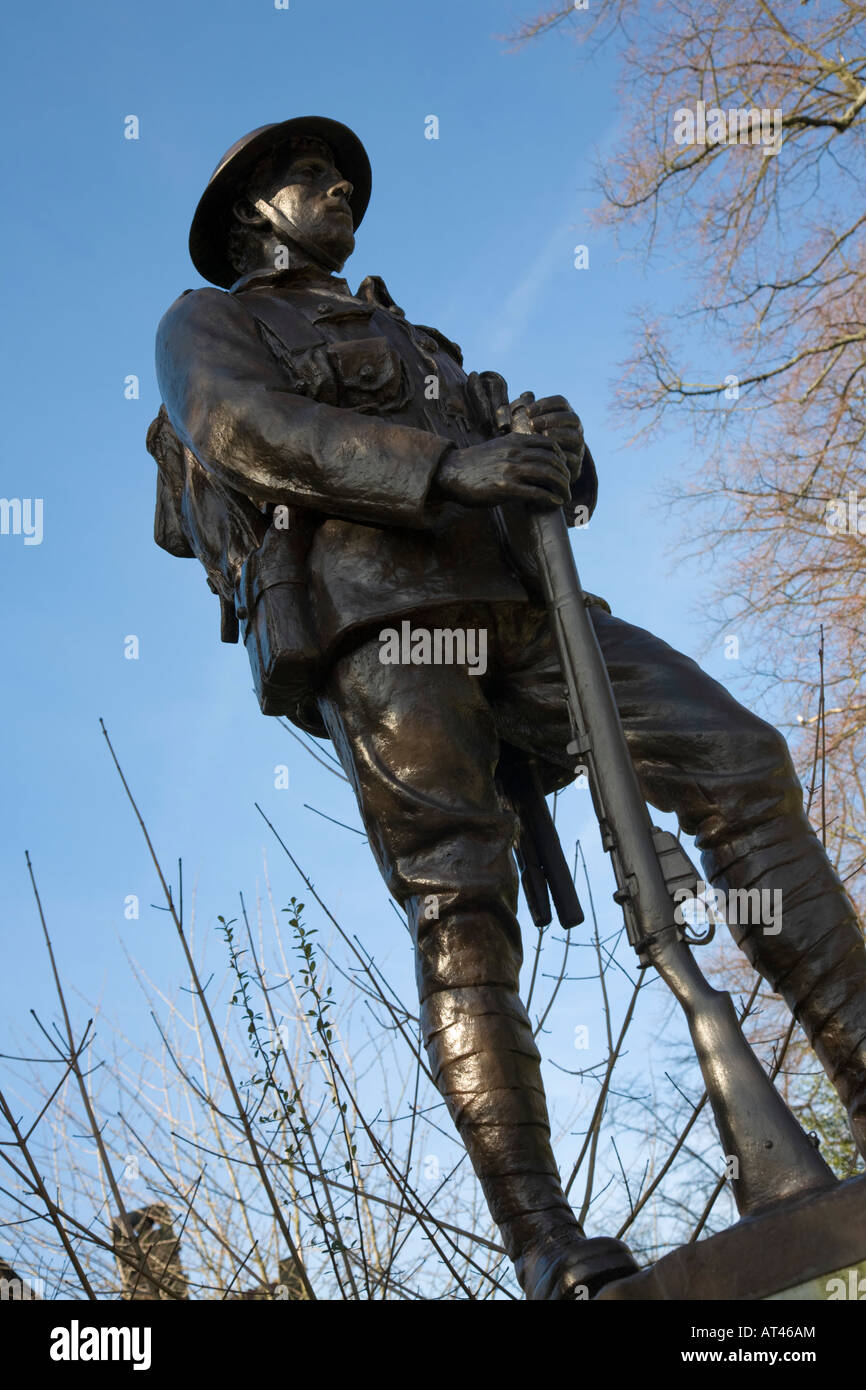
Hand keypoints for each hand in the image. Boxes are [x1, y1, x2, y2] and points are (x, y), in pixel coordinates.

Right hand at [433, 435, 571, 509]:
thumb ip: (517, 448)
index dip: (562, 456)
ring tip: (566, 496)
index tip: (565, 468)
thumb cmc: (475, 464)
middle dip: (565, 474)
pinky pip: (535, 492)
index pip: (550, 443)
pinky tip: (556, 502)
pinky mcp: (504, 488)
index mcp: (515, 440)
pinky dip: (550, 497)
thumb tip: (536, 458)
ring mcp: (510, 470)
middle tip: (569, 485)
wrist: (451, 473)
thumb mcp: (498, 447)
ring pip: (547, 475)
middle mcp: (515, 452)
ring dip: (562, 487)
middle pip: (552, 460)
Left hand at [521, 395, 584, 479]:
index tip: (528, 411)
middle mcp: (575, 428)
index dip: (546, 404)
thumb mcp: (528, 427)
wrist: (545, 469)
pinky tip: (548, 454)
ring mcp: (578, 446)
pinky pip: (574, 458)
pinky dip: (563, 455)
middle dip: (553, 418)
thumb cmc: (534, 442)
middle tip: (533, 423)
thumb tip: (523, 395)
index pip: (561, 402)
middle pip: (572, 418)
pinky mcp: (576, 463)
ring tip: (543, 435)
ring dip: (560, 434)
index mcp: (564, 415)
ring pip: (576, 437)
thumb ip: (526, 412)